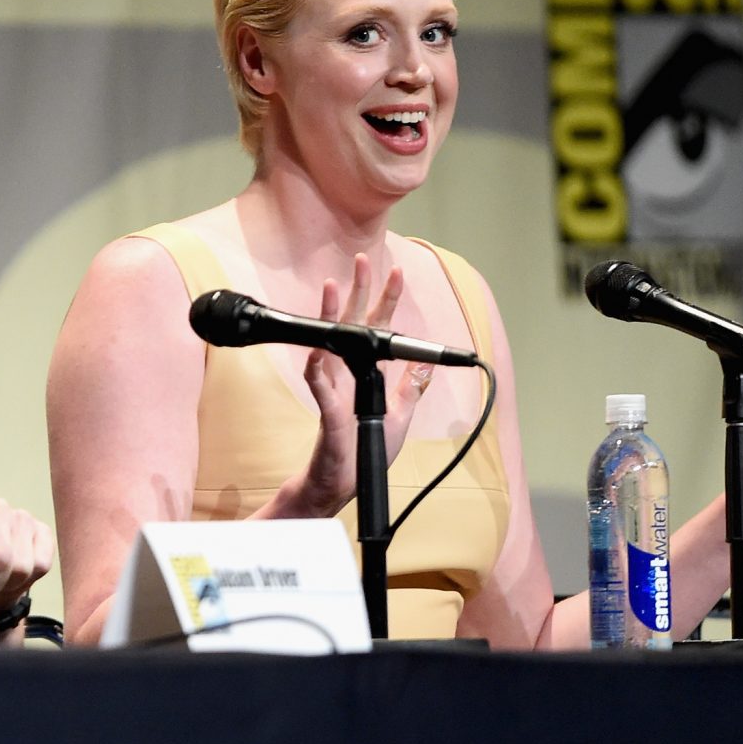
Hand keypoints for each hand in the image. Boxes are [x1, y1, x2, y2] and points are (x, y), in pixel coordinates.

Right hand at [286, 253, 433, 516]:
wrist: (341, 483)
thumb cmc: (364, 451)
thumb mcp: (399, 417)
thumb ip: (410, 389)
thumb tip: (427, 362)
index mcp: (367, 374)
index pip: (379, 329)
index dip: (388, 300)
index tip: (397, 272)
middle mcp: (348, 375)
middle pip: (353, 326)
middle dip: (359, 292)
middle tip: (361, 261)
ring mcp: (334, 391)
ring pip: (331, 346)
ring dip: (331, 318)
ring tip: (331, 290)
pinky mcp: (327, 414)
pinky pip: (320, 389)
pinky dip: (317, 372)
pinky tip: (315, 354)